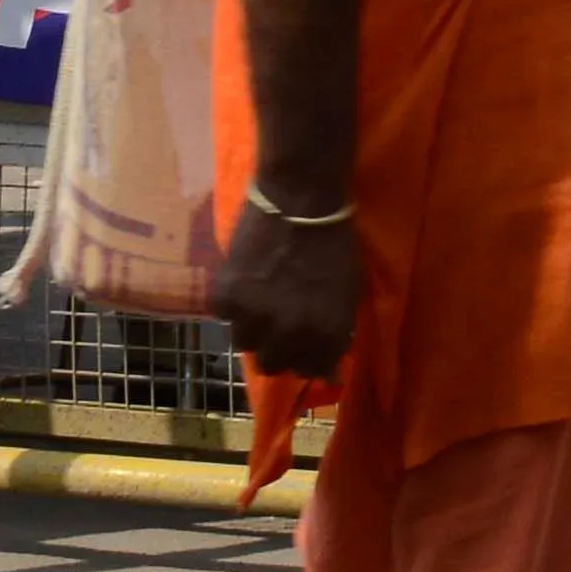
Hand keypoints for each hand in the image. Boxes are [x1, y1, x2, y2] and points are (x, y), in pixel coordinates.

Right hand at [215, 196, 366, 386]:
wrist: (301, 199)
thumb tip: (327, 372)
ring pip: (243, 343)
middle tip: (276, 320)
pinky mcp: (226, 297)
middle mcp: (290, 335)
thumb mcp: (347, 294)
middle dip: (276, 346)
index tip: (302, 339)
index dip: (305, 354)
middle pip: (271, 365)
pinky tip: (243, 279)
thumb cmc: (333, 243)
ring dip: (251, 325)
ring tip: (258, 297)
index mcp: (325, 336)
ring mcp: (255, 318)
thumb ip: (335, 334)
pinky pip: (222, 315)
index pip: (309, 371)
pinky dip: (230, 300)